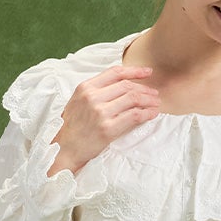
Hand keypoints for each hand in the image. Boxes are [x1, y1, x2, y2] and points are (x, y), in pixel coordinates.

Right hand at [46, 63, 160, 175]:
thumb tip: (120, 84)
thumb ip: (95, 91)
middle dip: (144, 88)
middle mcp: (93, 97)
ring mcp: (100, 113)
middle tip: (154, 93)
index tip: (147, 72)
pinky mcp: (108, 129)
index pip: (115, 73)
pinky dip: (147, 113)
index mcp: (85, 87)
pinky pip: (134, 116)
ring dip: (148, 100)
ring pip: (133, 99)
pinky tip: (153, 114)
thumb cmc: (72, 127)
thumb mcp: (77, 101)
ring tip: (156, 103)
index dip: (134, 71)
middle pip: (126, 86)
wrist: (64, 149)